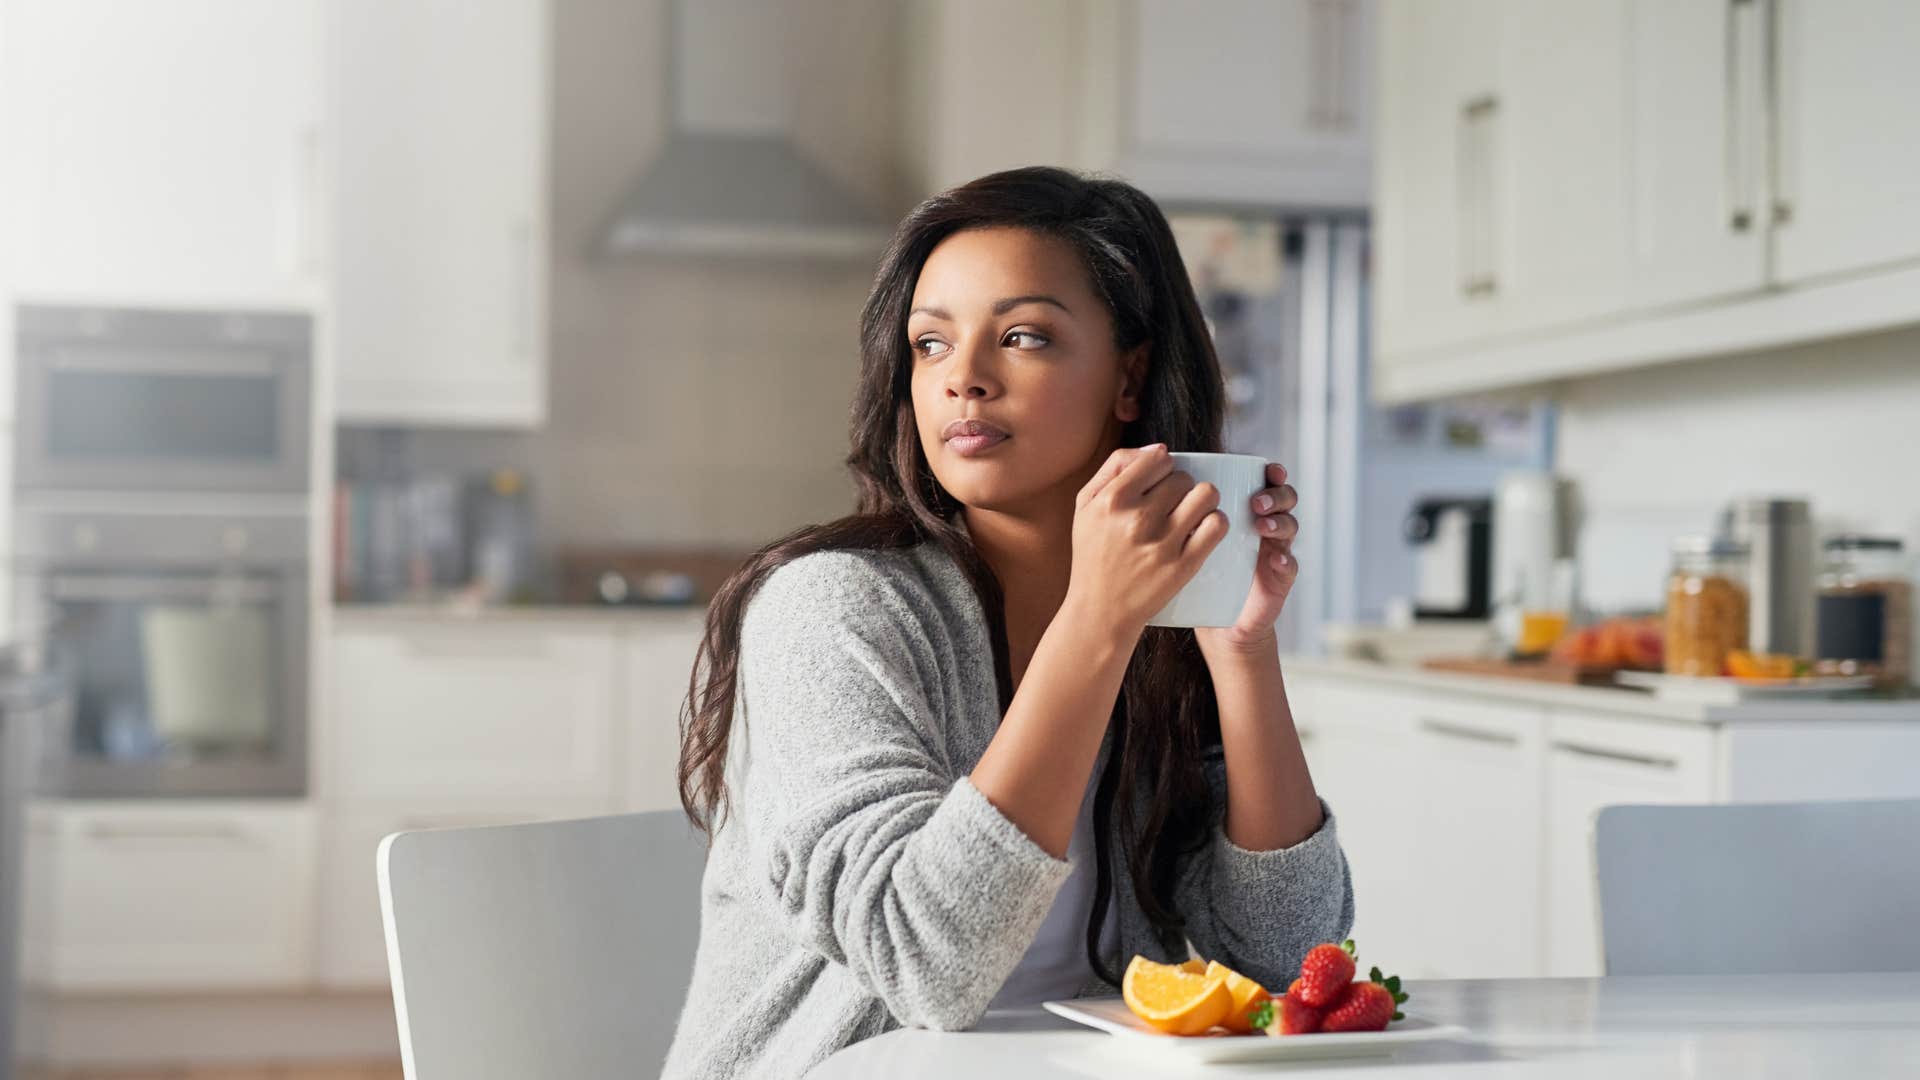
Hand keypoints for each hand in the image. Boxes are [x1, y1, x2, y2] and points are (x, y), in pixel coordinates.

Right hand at [1064, 444, 1228, 635]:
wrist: (1100, 611)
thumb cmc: (1093, 555)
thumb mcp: (1085, 506)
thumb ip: (1114, 468)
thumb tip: (1158, 449)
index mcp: (1112, 500)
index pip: (1158, 458)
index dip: (1162, 466)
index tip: (1159, 481)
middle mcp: (1137, 519)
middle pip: (1183, 477)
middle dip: (1181, 487)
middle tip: (1171, 504)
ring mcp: (1163, 543)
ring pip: (1206, 495)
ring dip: (1203, 500)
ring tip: (1192, 512)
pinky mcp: (1184, 565)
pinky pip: (1217, 526)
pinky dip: (1215, 522)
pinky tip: (1203, 529)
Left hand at [1195, 462, 1298, 655]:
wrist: (1215, 621)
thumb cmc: (1199, 575)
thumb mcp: (1187, 540)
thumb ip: (1179, 513)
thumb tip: (1156, 483)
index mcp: (1247, 512)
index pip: (1265, 483)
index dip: (1271, 473)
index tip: (1264, 468)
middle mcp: (1265, 527)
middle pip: (1285, 499)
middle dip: (1275, 495)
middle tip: (1256, 502)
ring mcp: (1275, 551)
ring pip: (1291, 527)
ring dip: (1280, 522)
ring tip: (1262, 525)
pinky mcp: (1279, 580)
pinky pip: (1291, 566)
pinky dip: (1286, 561)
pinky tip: (1276, 560)